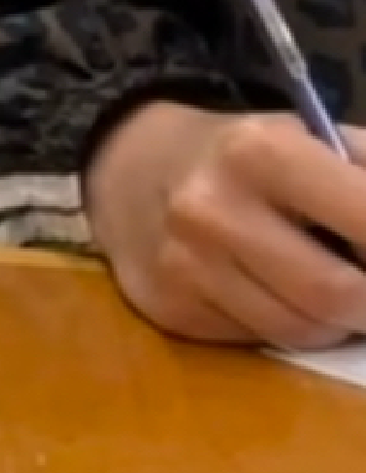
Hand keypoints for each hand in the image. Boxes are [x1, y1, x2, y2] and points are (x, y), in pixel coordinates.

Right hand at [83, 100, 365, 346]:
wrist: (131, 174)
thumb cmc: (241, 153)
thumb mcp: (308, 134)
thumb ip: (364, 174)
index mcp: (264, 153)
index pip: (364, 217)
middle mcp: (217, 214)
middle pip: (332, 293)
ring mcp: (188, 271)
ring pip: (296, 330)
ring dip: (335, 324)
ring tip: (341, 299)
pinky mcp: (172, 313)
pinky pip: (256, 338)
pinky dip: (286, 326)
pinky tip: (282, 298)